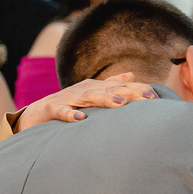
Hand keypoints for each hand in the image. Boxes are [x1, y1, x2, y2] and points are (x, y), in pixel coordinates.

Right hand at [15, 72, 155, 131]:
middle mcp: (84, 90)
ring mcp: (68, 99)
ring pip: (88, 97)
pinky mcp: (52, 110)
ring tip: (120, 103)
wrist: (34, 114)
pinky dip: (71, 115)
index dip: (139, 90)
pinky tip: (81, 119)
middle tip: (149, 98)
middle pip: (109, 90)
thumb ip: (111, 84)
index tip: (158, 97)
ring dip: (104, 99)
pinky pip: (62, 112)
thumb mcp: (91, 94)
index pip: (121, 87)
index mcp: (95, 87)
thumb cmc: (67, 105)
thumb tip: (131, 74)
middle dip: (130, 93)